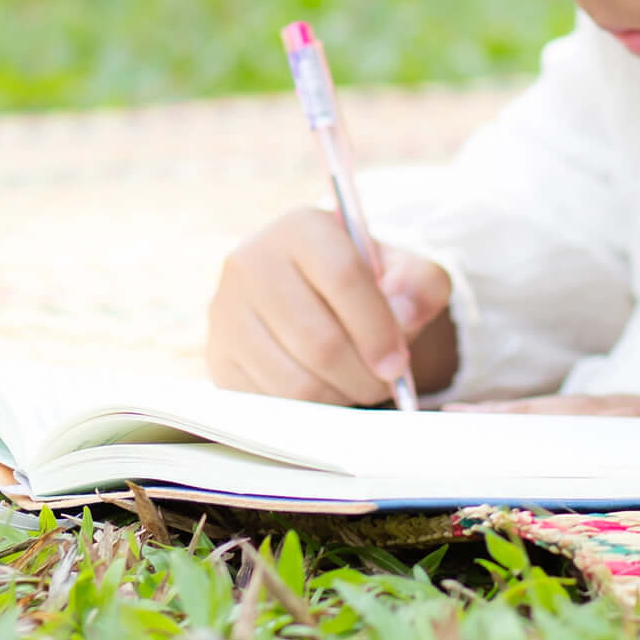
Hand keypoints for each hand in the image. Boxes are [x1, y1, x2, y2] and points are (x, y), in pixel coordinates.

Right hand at [207, 207, 458, 405]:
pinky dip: (308, 411)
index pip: (343, 276)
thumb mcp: (403, 271)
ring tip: (356, 386)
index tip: (398, 364)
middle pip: (319, 341)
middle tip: (384, 383)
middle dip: (363, 375)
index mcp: (301, 227)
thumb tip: (404, 316)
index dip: (377, 328)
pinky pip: (271, 405)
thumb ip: (421, 285)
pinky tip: (325, 391)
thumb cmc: (366, 285)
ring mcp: (226, 311)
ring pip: (295, 382)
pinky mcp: (218, 357)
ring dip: (339, 398)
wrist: (313, 297)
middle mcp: (251, 261)